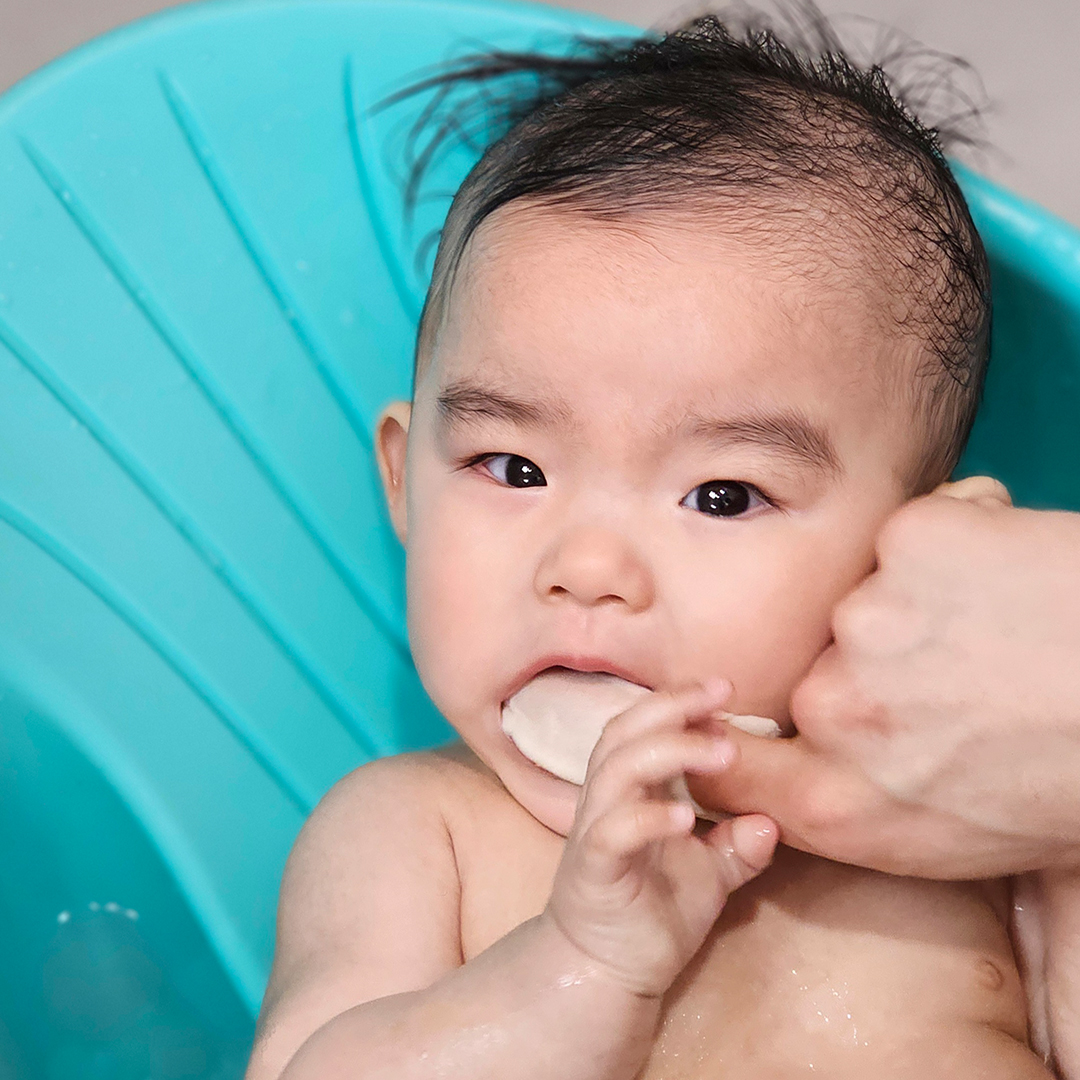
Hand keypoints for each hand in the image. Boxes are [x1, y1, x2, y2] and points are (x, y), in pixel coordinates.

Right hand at [544, 683, 776, 997]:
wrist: (605, 973)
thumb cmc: (654, 913)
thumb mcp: (711, 875)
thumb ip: (739, 845)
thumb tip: (773, 821)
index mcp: (632, 790)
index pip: (644, 726)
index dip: (678, 701)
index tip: (724, 690)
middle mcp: (606, 800)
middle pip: (624, 732)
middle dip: (671, 707)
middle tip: (719, 696)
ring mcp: (596, 831)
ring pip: (616, 769)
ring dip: (668, 751)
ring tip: (721, 751)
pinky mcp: (593, 868)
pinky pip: (613, 831)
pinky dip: (646, 816)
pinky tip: (685, 817)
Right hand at [689, 479, 1079, 878]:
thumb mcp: (960, 840)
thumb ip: (857, 806)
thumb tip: (799, 759)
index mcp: (844, 805)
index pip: (731, 766)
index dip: (727, 739)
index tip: (742, 722)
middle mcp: (836, 711)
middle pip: (810, 678)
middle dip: (868, 677)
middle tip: (957, 680)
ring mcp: (868, 616)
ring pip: (861, 604)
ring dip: (914, 610)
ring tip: (1000, 630)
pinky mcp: (913, 538)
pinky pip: (907, 540)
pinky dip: (950, 550)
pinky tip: (1008, 577)